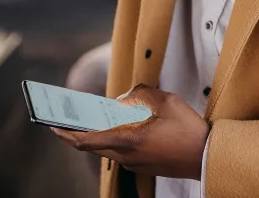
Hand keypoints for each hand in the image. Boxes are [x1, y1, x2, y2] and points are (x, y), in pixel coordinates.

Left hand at [52, 84, 208, 179]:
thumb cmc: (188, 131)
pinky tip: (123, 123)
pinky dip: (116, 136)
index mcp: (127, 141)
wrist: (208, 156)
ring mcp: (134, 164)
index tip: (50, 125)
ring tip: (94, 114)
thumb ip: (140, 94)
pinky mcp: (144, 165)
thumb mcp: (166, 101)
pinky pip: (122, 149)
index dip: (64, 133)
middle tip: (65, 118)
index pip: (85, 140)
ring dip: (99, 132)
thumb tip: (125, 98)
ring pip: (108, 147)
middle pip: (91, 145)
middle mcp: (126, 156)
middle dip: (76, 132)